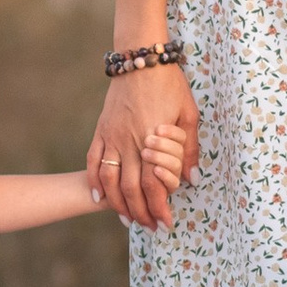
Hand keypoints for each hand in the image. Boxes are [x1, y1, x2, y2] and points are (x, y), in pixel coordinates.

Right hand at [86, 63, 200, 229]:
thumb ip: (190, 149)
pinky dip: (94, 182)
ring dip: (118, 204)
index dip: (159, 207)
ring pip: (109, 180)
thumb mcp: (189, 114)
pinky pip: (93, 160)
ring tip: (128, 220)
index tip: (166, 222)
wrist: (141, 58)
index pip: (154, 184)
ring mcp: (112, 136)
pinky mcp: (101, 130)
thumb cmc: (170, 84)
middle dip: (141, 213)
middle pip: (131, 189)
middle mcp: (130, 141)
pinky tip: (99, 199)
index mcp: (154, 139)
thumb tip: (193, 179)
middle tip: (151, 228)